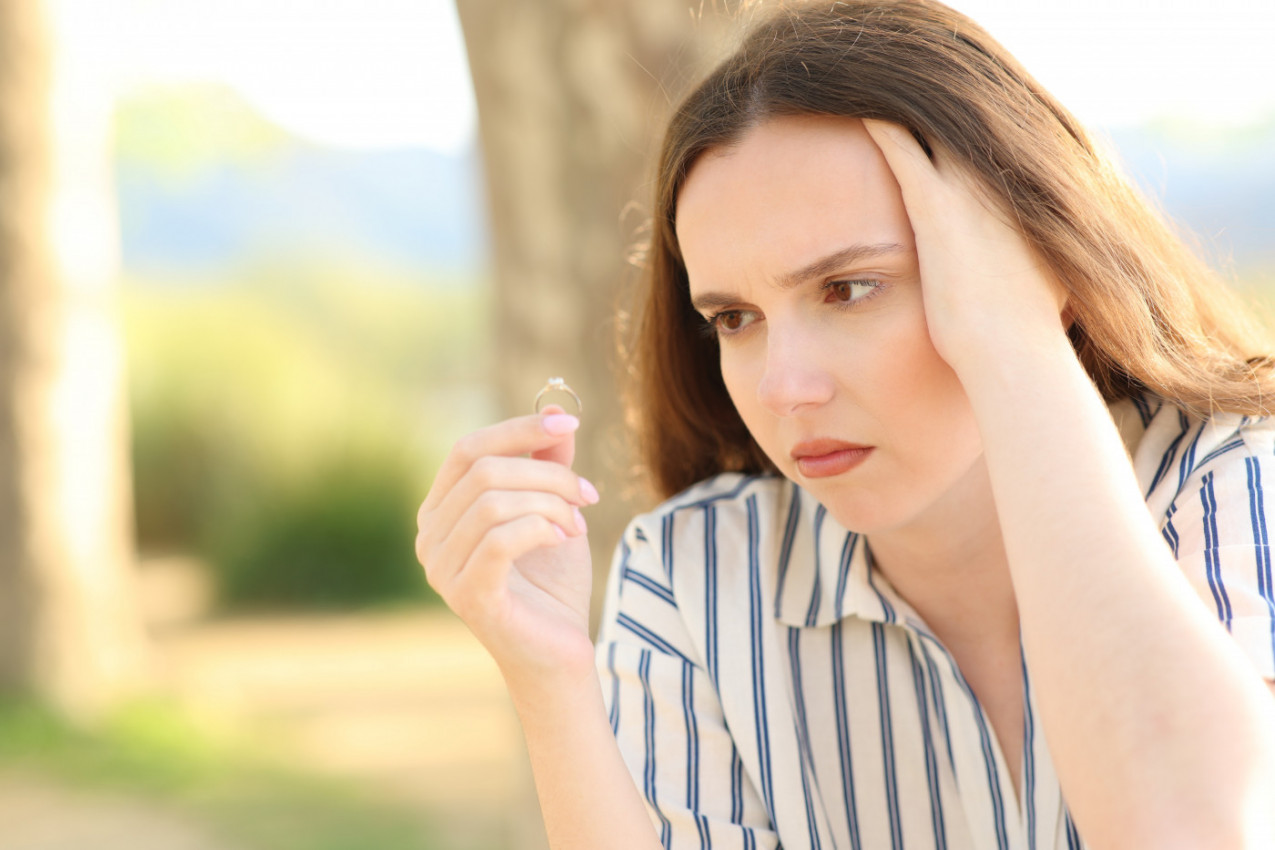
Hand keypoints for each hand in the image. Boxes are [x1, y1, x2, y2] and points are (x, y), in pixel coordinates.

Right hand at [415, 406, 599, 690]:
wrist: (561, 654)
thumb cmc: (552, 584)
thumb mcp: (554, 509)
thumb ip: (548, 463)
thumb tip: (554, 412)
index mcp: (442, 511)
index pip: (467, 449)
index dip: (518, 429)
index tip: (569, 422)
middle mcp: (430, 538)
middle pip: (483, 471)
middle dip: (547, 473)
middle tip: (589, 493)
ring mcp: (442, 570)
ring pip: (493, 502)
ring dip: (550, 503)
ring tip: (579, 524)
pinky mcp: (467, 596)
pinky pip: (499, 540)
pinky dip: (539, 528)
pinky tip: (563, 539)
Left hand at [862, 119, 1069, 372]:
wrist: (1013, 351)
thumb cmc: (1028, 335)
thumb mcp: (1052, 289)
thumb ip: (1043, 268)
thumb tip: (1050, 286)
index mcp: (1034, 200)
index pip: (999, 152)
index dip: (974, 145)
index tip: (956, 142)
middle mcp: (1004, 183)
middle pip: (968, 130)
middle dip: (944, 123)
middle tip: (917, 112)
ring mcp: (971, 189)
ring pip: (934, 128)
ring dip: (911, 113)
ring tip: (884, 99)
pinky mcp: (934, 205)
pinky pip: (901, 148)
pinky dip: (883, 126)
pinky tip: (860, 110)